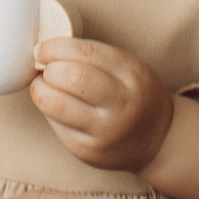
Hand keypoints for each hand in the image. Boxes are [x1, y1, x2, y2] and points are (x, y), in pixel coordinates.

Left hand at [28, 34, 174, 172]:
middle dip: (49, 69)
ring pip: (56, 104)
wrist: (158, 140)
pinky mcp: (88, 151)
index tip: (42, 49)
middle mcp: (122, 103)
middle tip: (47, 70)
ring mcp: (105, 131)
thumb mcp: (130, 68)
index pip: (87, 52)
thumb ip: (95, 58)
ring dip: (40, 90)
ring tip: (44, 86)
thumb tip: (46, 52)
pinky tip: (55, 106)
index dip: (56, 48)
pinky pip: (56, 125)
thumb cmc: (134, 95)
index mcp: (133, 75)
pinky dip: (48, 110)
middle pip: (72, 77)